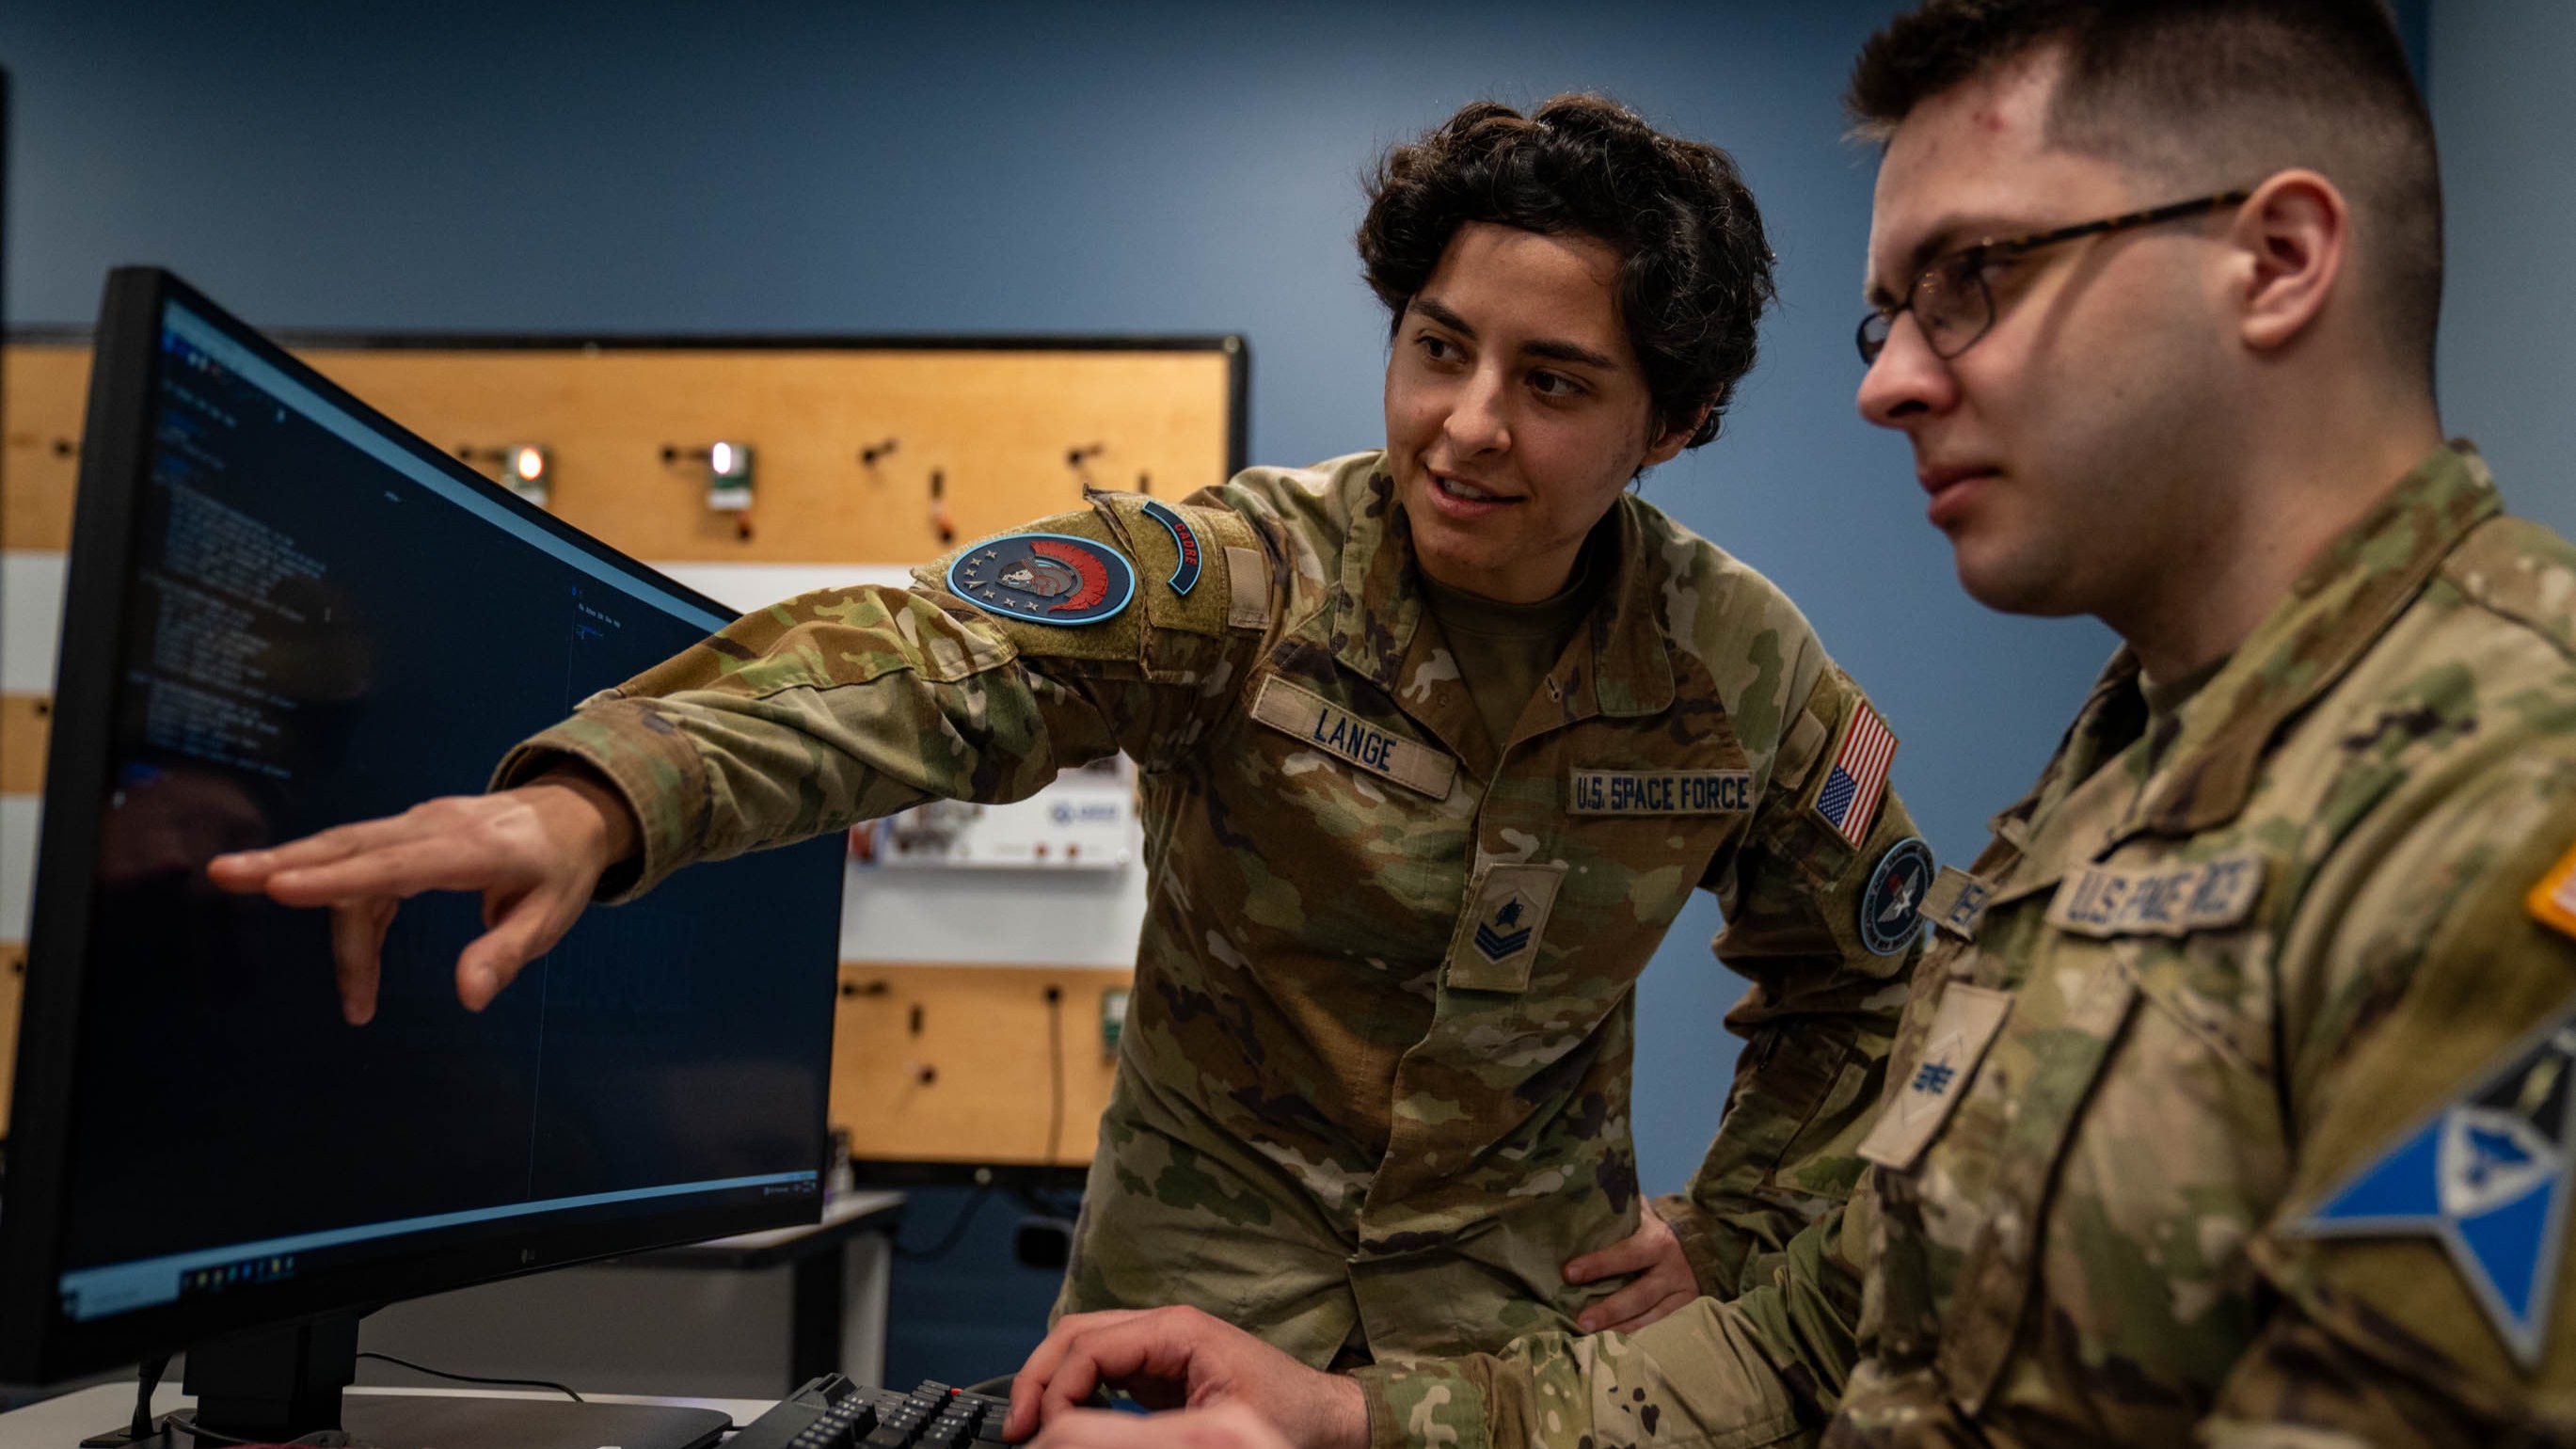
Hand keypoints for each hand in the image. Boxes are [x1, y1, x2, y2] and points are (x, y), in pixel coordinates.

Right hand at [204, 769, 636, 1023]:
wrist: (573, 813)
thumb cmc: (561, 869)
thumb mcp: (552, 915)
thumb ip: (507, 952)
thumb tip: (468, 998)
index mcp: (472, 847)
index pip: (395, 864)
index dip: (338, 878)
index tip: (282, 887)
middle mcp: (433, 828)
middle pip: (350, 845)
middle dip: (286, 864)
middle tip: (224, 875)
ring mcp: (416, 827)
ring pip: (347, 858)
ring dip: (315, 902)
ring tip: (325, 974)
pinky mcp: (407, 835)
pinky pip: (362, 870)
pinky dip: (347, 911)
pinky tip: (361, 971)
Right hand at [1006, 1307, 1366, 1448]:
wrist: (1329, 1422)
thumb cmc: (1290, 1420)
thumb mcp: (1214, 1427)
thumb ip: (1143, 1428)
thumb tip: (1084, 1433)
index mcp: (1176, 1329)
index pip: (1089, 1347)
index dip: (1054, 1389)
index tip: (1039, 1433)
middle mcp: (1165, 1327)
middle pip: (1076, 1334)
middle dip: (1039, 1377)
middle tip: (1018, 1428)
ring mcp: (1163, 1345)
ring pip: (1083, 1346)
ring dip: (1052, 1381)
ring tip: (1033, 1426)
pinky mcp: (1164, 1368)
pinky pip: (1103, 1367)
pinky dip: (1075, 1389)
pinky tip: (1067, 1421)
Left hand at [1563, 1202, 1698, 1334]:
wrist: (1703, 1242)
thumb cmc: (1655, 1228)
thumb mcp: (1642, 1214)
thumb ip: (1618, 1211)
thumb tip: (1578, 1197)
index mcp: (1657, 1240)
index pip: (1626, 1254)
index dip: (1599, 1264)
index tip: (1569, 1273)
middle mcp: (1671, 1269)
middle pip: (1639, 1294)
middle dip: (1610, 1309)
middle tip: (1581, 1322)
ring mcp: (1682, 1293)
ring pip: (1651, 1317)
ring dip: (1621, 1330)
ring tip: (1593, 1341)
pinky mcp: (1687, 1310)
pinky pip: (1662, 1328)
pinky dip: (1640, 1338)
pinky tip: (1617, 1347)